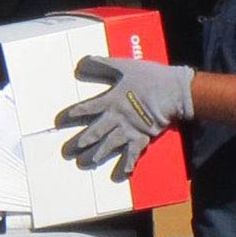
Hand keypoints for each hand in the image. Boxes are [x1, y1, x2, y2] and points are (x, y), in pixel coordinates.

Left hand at [56, 55, 194, 179]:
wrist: (176, 91)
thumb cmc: (150, 77)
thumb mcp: (124, 66)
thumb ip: (103, 65)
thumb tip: (83, 62)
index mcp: (111, 100)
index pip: (86, 109)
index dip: (72, 115)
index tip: (59, 122)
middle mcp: (117, 117)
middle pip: (94, 132)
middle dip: (80, 142)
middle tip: (67, 152)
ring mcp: (129, 129)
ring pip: (108, 145)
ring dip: (96, 154)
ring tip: (85, 163)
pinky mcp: (143, 137)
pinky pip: (132, 154)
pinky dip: (126, 164)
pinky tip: (119, 174)